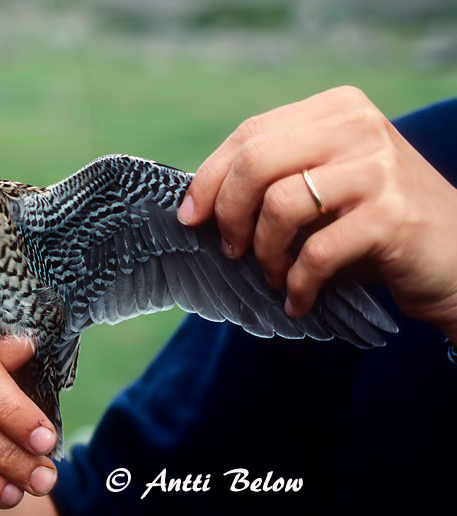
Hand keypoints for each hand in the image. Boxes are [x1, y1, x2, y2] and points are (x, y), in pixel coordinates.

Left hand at [178, 86, 456, 340]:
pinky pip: (316, 252)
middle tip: (230, 250)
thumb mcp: (326, 182)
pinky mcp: (390, 215)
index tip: (190, 216)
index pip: (249, 135)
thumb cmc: (375, 223)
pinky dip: (297, 284)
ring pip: (280, 205)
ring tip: (273, 275)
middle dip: (229, 214)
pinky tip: (298, 299)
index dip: (209, 178)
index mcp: (335, 109)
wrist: (455, 258)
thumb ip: (276, 175)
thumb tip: (200, 202)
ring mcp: (377, 168)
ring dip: (264, 252)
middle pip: (256, 162)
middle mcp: (357, 126)